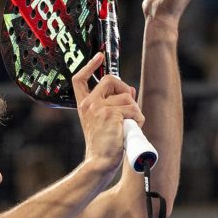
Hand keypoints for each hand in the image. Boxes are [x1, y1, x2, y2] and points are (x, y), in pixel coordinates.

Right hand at [71, 53, 143, 171]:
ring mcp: (99, 108)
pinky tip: (130, 130)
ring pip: (127, 97)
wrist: (100, 162)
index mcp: (84, 105)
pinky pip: (133, 109)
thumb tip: (130, 90)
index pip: (79, 79)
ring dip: (135, 111)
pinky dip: (138, 120)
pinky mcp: (111, 114)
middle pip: (110, 79)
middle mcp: (89, 104)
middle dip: (125, 89)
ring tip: (129, 126)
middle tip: (129, 104)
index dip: (89, 65)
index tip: (99, 56)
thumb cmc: (104, 146)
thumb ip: (113, 105)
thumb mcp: (104, 122)